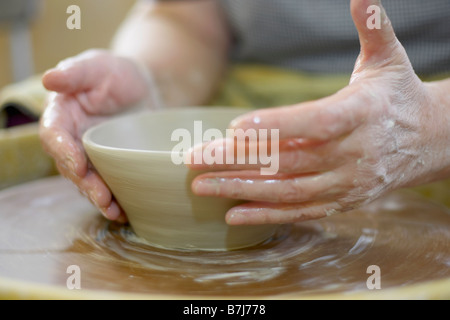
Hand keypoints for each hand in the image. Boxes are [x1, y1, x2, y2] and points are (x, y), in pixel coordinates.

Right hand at [40, 49, 150, 220]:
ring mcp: (91, 154)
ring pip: (87, 181)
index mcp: (62, 115)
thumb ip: (75, 73)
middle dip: (84, 183)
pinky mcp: (110, 164)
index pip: (53, 136)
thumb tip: (48, 79)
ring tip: (114, 210)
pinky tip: (126, 210)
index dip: (63, 152)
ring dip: (98, 197)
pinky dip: (115, 198)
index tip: (78, 164)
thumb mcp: (96, 66)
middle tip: (101, 196)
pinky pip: (108, 183)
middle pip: (69, 166)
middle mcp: (71, 139)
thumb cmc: (115, 74)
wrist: (143, 88)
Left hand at [187, 0, 449, 224]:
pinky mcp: (343, 201)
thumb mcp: (389, 61)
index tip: (233, 127)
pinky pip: (300, 211)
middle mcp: (354, 153)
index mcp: (362, 114)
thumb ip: (373, 30)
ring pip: (288, 191)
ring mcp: (347, 183)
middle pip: (288, 160)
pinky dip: (266, 215)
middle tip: (194, 160)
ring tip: (202, 187)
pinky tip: (234, 214)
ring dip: (242, 190)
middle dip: (237, 161)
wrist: (431, 141)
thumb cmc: (399, 97)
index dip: (276, 125)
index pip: (316, 122)